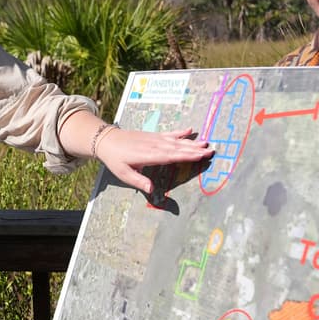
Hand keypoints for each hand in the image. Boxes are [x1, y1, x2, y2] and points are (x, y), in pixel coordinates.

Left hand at [95, 127, 213, 193]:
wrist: (107, 140)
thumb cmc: (116, 159)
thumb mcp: (124, 174)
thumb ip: (139, 181)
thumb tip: (152, 190)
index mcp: (149, 156)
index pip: (171, 156)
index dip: (186, 155)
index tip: (200, 155)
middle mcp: (154, 146)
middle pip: (178, 148)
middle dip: (195, 149)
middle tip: (211, 150)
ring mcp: (155, 139)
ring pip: (176, 141)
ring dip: (192, 142)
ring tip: (206, 142)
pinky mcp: (153, 136)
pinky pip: (169, 134)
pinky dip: (180, 132)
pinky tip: (190, 130)